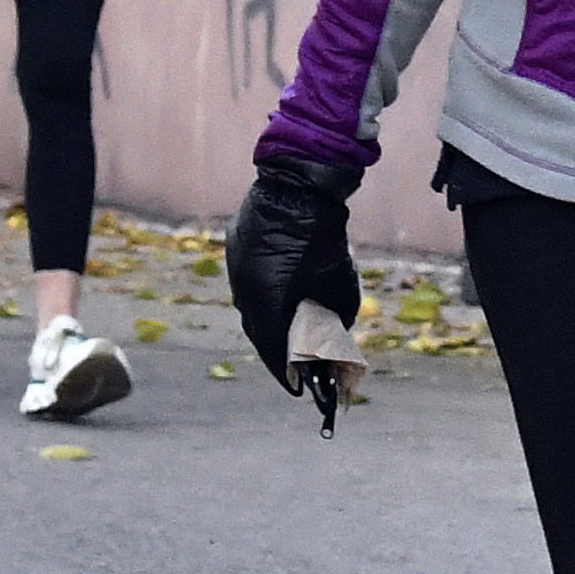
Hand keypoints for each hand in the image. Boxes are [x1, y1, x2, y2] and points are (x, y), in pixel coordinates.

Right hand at [227, 154, 363, 422]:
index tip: (299, 390)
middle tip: (295, 371)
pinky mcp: (235, 253)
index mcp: (271, 297)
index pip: (276, 346)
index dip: (288, 372)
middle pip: (260, 332)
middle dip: (278, 354)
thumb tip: (334, 336)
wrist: (299, 183)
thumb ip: (334, 313)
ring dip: (269, 327)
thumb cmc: (325, 233)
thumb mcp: (338, 279)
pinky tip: (276, 306)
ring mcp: (237, 270)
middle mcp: (247, 288)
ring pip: (251, 311)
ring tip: (286, 341)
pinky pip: (247, 289)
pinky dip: (262, 303)